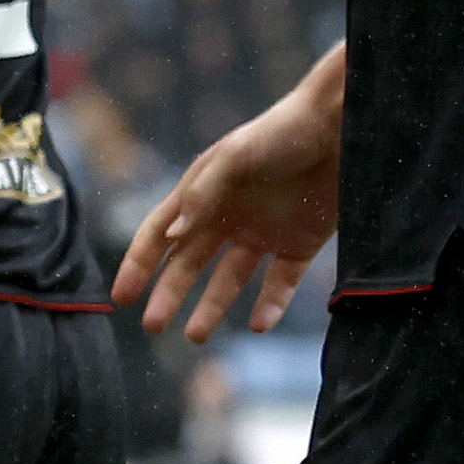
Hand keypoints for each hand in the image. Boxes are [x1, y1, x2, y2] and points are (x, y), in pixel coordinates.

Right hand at [112, 76, 343, 342]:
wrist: (342, 128)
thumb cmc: (282, 133)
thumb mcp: (235, 157)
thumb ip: (202, 195)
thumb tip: (171, 239)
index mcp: (203, 193)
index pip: (161, 235)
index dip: (139, 265)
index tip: (122, 298)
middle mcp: (228, 217)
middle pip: (190, 264)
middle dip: (169, 295)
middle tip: (154, 327)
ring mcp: (263, 233)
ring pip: (230, 280)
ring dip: (212, 307)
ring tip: (196, 335)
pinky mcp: (300, 244)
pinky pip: (280, 283)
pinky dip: (270, 305)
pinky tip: (259, 325)